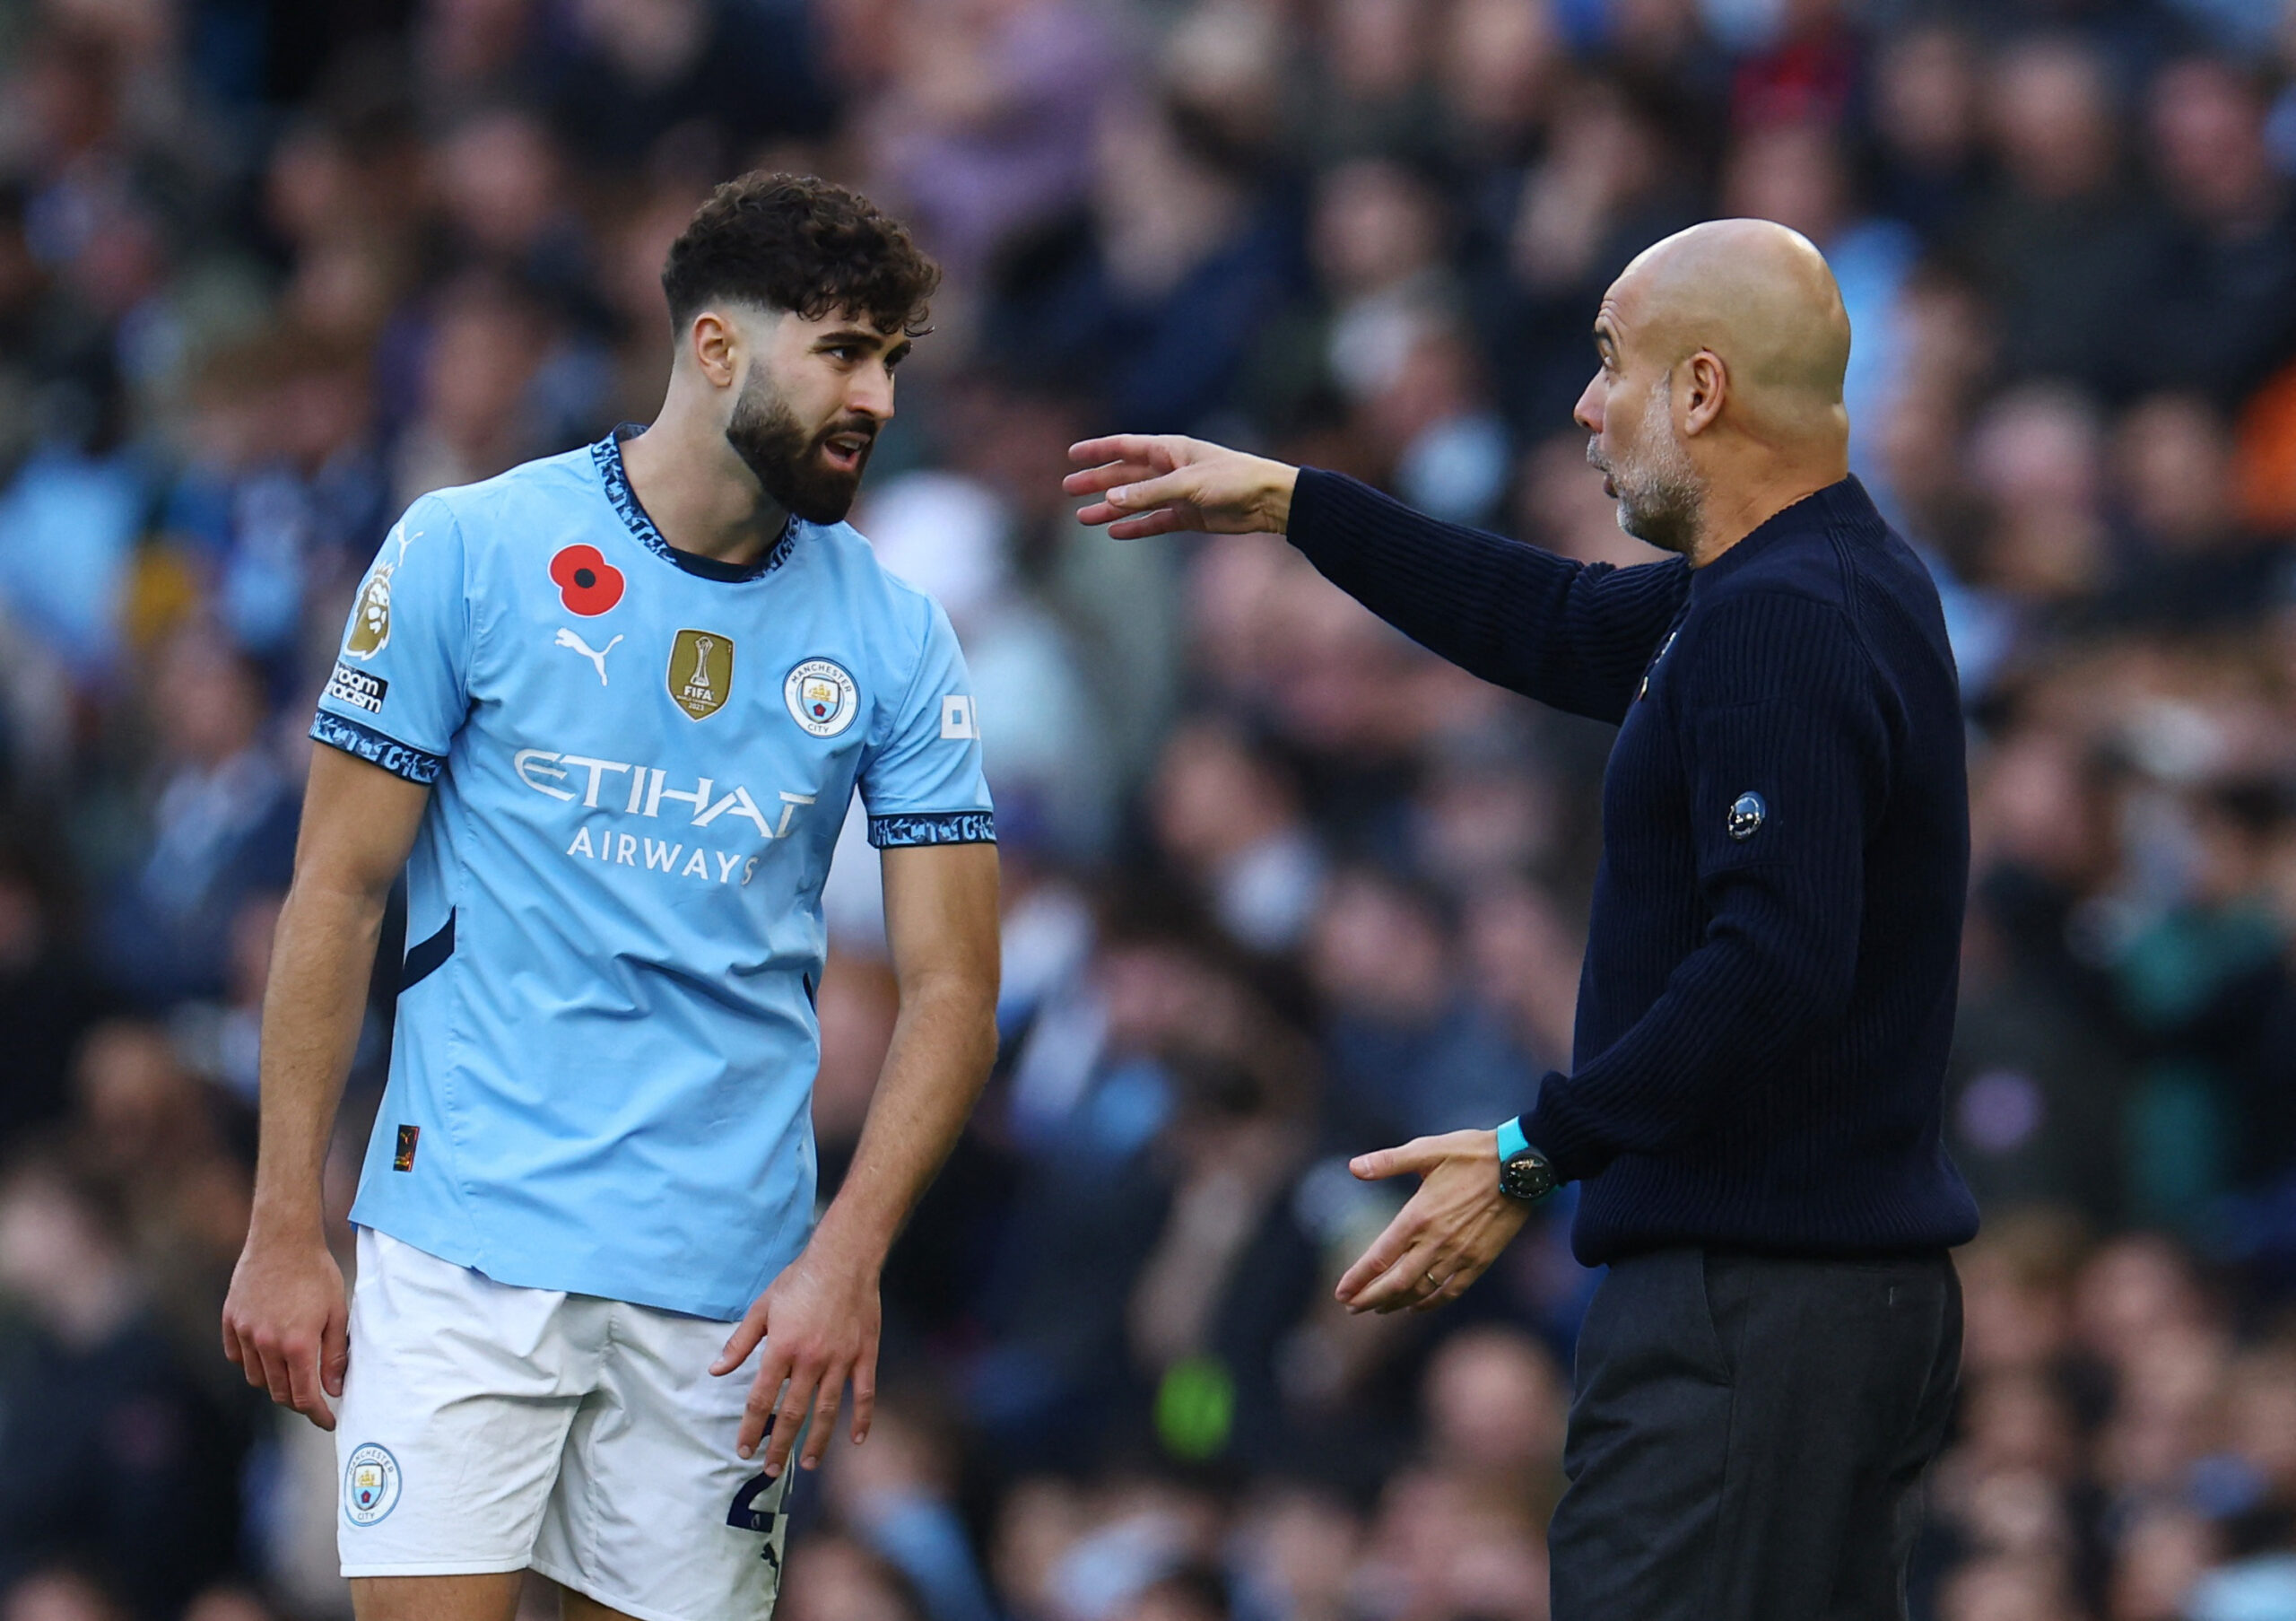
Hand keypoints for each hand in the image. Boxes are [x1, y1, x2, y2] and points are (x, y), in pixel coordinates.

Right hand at [221, 1225, 349, 1429]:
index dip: (317, 1414)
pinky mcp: (230, 1321)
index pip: (304, 1396)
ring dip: (275, 1383)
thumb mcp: (337, 1313)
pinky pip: (238, 1357)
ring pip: (257, 1378)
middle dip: (298, 1401)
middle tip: (314, 1398)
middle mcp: (266, 1343)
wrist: (283, 1239)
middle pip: (278, 1393)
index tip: (328, 1421)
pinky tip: (268, 1355)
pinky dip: (253, 1363)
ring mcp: (244, 1333)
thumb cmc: (317, 1273)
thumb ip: (335, 1354)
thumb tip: (334, 1390)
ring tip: (293, 1374)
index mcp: (297, 1344)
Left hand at [712, 1241, 881, 1476]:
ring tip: (810, 1464)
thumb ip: (740, 1342)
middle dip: (780, 1445)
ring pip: (828, 1411)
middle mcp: (811, 1360)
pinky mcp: (865, 1355)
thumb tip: (716, 1371)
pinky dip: (862, 1418)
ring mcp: (841, 1360)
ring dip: (817, 1441)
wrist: (845, 1258)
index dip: (751, 1428)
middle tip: (771, 1470)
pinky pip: (865, 1394)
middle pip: (793, 1413)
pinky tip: (857, 1439)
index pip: (762, 1399)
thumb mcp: (763, 1307)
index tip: (744, 1450)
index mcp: (782, 1349)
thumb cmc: (800, 1280)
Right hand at [1064, 435, 1299, 538]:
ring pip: (1135, 501)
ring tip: (1082, 518)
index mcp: (1170, 450)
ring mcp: (1178, 494)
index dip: (1098, 450)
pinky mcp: (1188, 516)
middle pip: (1125, 476)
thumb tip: (1109, 501)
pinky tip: (1115, 532)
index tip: (1072, 454)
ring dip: (1110, 509)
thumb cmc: (1233, 480)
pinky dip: (1135, 527)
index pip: (1125, 447)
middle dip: (1097, 482)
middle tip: (1069, 488)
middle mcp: (1170, 470)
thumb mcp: (1187, 484)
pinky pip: (1154, 522)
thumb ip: (1148, 494)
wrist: (1268, 501)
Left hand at [1334, 1130, 1533, 1314]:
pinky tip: (1417, 1306)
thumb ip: (1389, 1161)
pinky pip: (1451, 1291)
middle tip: (1350, 1307)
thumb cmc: (1473, 1153)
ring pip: (1422, 1291)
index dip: (1358, 1279)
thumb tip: (1354, 1167)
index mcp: (1419, 1216)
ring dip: (1396, 1304)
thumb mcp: (1428, 1149)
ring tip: (1377, 1309)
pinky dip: (1431, 1303)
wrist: (1523, 1167)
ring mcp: (1460, 1254)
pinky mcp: (1480, 1260)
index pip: (1380, 1257)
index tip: (1341, 1293)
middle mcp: (1437, 1241)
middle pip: (1396, 1283)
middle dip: (1370, 1298)